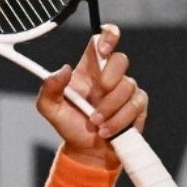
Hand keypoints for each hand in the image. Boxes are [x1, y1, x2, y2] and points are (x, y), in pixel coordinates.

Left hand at [36, 24, 147, 168]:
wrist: (87, 151)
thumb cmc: (69, 125)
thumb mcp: (50, 108)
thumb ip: (49, 88)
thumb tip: (62, 70)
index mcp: (88, 70)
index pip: (101, 40)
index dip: (108, 36)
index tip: (102, 49)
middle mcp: (108, 76)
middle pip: (121, 59)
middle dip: (111, 76)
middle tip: (98, 93)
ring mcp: (125, 90)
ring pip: (128, 85)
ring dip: (110, 107)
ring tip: (95, 122)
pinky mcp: (137, 105)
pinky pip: (135, 105)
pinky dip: (119, 120)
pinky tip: (106, 130)